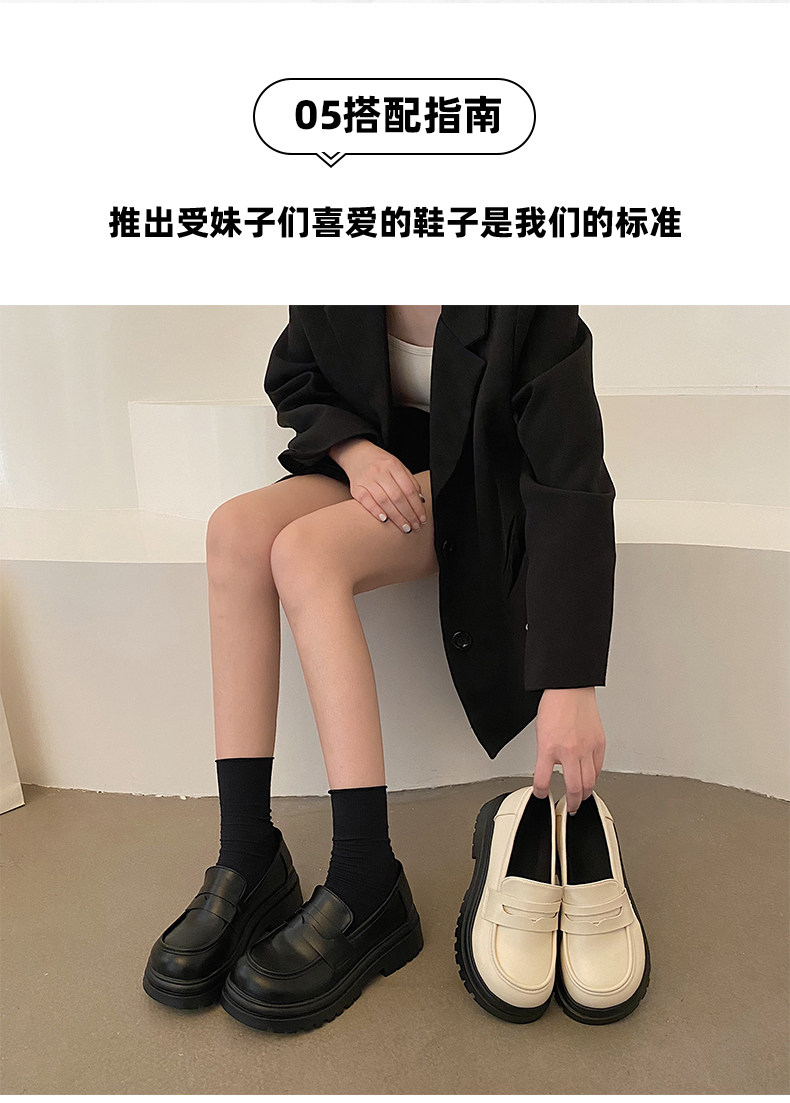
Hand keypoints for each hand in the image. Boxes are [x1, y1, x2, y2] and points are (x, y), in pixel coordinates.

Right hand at [329, 438, 426, 532]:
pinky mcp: (356, 487)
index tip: (422, 518)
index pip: (409, 489)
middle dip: (408, 514)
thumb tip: (420, 501)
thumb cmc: (380, 463)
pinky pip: (366, 501)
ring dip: (396, 517)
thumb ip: (409, 482)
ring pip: (384, 501)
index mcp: (393, 465)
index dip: (417, 506)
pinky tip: (384, 520)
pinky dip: (376, 511)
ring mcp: (367, 479)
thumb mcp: (397, 466)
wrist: (356, 454)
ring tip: (404, 527)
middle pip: (397, 497)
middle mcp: (380, 471)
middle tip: (414, 526)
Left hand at [531, 687, 604, 813]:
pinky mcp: (599, 744)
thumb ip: (546, 753)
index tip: (540, 795)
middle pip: (574, 788)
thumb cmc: (555, 705)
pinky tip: (591, 778)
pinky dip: (594, 777)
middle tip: (570, 806)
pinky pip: (599, 767)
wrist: (571, 689)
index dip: (540, 792)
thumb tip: (549, 769)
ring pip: (590, 782)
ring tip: (581, 796)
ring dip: (585, 793)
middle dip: (572, 802)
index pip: (542, 779)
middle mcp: (569, 751)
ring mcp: (587, 748)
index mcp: (549, 747)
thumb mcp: (542, 733)